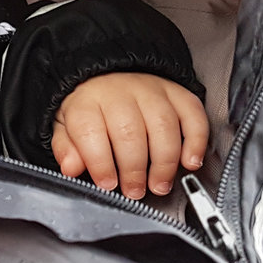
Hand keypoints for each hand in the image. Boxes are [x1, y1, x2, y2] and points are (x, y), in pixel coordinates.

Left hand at [50, 72, 207, 199]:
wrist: (109, 71)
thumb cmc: (90, 105)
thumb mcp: (66, 124)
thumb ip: (67, 147)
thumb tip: (71, 167)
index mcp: (87, 101)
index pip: (91, 131)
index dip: (100, 163)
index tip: (107, 184)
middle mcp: (120, 92)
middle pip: (130, 132)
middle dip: (134, 169)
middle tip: (134, 191)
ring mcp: (151, 90)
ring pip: (163, 126)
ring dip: (164, 162)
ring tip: (159, 184)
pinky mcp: (177, 92)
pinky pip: (192, 115)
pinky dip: (195, 141)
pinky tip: (189, 161)